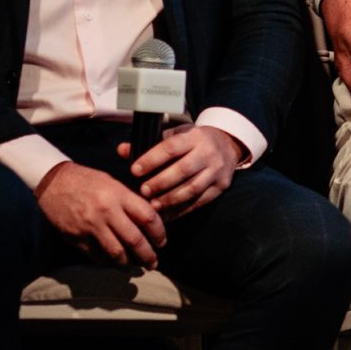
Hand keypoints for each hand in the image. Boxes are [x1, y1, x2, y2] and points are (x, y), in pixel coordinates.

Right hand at [35, 162, 165, 267]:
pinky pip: (98, 256)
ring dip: (129, 262)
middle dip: (148, 255)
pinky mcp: (77, 238)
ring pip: (117, 253)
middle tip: (153, 262)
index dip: (159, 233)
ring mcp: (90, 227)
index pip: (147, 217)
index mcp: (118, 194)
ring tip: (136, 265)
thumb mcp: (112, 183)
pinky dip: (110, 262)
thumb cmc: (86, 180)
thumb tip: (149, 221)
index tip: (162, 241)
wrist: (52, 182)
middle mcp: (105, 211)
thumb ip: (129, 201)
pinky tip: (116, 261)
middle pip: (134, 240)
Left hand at [119, 124, 243, 217]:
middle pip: (183, 170)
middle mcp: (208, 153)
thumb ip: (150, 143)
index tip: (134, 171)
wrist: (228, 145)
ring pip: (192, 188)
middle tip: (143, 191)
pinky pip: (199, 201)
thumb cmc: (194, 141)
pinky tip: (166, 215)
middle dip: (160, 183)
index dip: (152, 160)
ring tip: (153, 206)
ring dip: (170, 199)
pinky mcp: (221, 187)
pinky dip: (181, 210)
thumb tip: (122, 151)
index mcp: (194, 137)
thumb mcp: (176, 135)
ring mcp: (217, 171)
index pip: (171, 148)